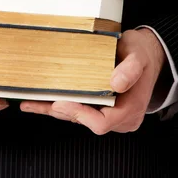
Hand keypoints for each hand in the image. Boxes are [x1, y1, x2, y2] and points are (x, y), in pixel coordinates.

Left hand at [20, 28, 166, 133]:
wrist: (147, 55)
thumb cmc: (142, 54)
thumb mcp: (139, 56)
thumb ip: (130, 69)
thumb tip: (116, 83)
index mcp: (129, 111)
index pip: (101, 122)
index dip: (79, 115)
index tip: (60, 103)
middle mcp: (118, 119)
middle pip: (84, 121)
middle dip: (59, 111)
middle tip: (35, 101)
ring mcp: (107, 115)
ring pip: (76, 117)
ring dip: (52, 109)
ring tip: (29, 101)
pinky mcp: (98, 108)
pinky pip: (76, 110)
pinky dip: (57, 105)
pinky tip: (37, 102)